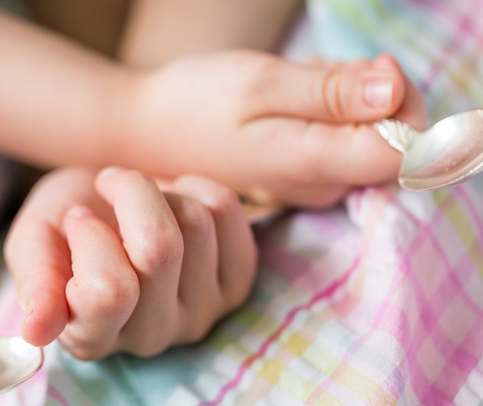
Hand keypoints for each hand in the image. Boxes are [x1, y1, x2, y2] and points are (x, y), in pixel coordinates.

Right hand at [4, 167, 256, 359]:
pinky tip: (173, 201)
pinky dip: (194, 186)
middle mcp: (150, 337)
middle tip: (107, 189)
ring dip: (160, 191)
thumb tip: (36, 330)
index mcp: (91, 336)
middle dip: (128, 194)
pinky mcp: (235, 283)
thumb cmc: (65, 223)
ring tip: (140, 200)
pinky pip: (225, 211)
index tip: (77, 218)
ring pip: (195, 224)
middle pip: (159, 250)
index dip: (90, 236)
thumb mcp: (33, 242)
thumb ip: (33, 280)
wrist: (104, 203)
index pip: (109, 292)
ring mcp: (199, 313)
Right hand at [120, 52, 427, 206]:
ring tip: (287, 88)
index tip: (369, 72)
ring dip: (342, 95)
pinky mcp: (303, 174)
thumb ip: (330, 92)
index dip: (406, 103)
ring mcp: (312, 184)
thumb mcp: (261, 83)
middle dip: (367, 91)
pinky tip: (285, 101)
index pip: (406, 150)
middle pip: (393, 138)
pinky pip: (341, 135)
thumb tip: (395, 92)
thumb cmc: (196, 104)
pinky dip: (326, 107)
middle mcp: (321, 186)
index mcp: (313, 164)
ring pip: (366, 131)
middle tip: (311, 77)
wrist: (146, 132)